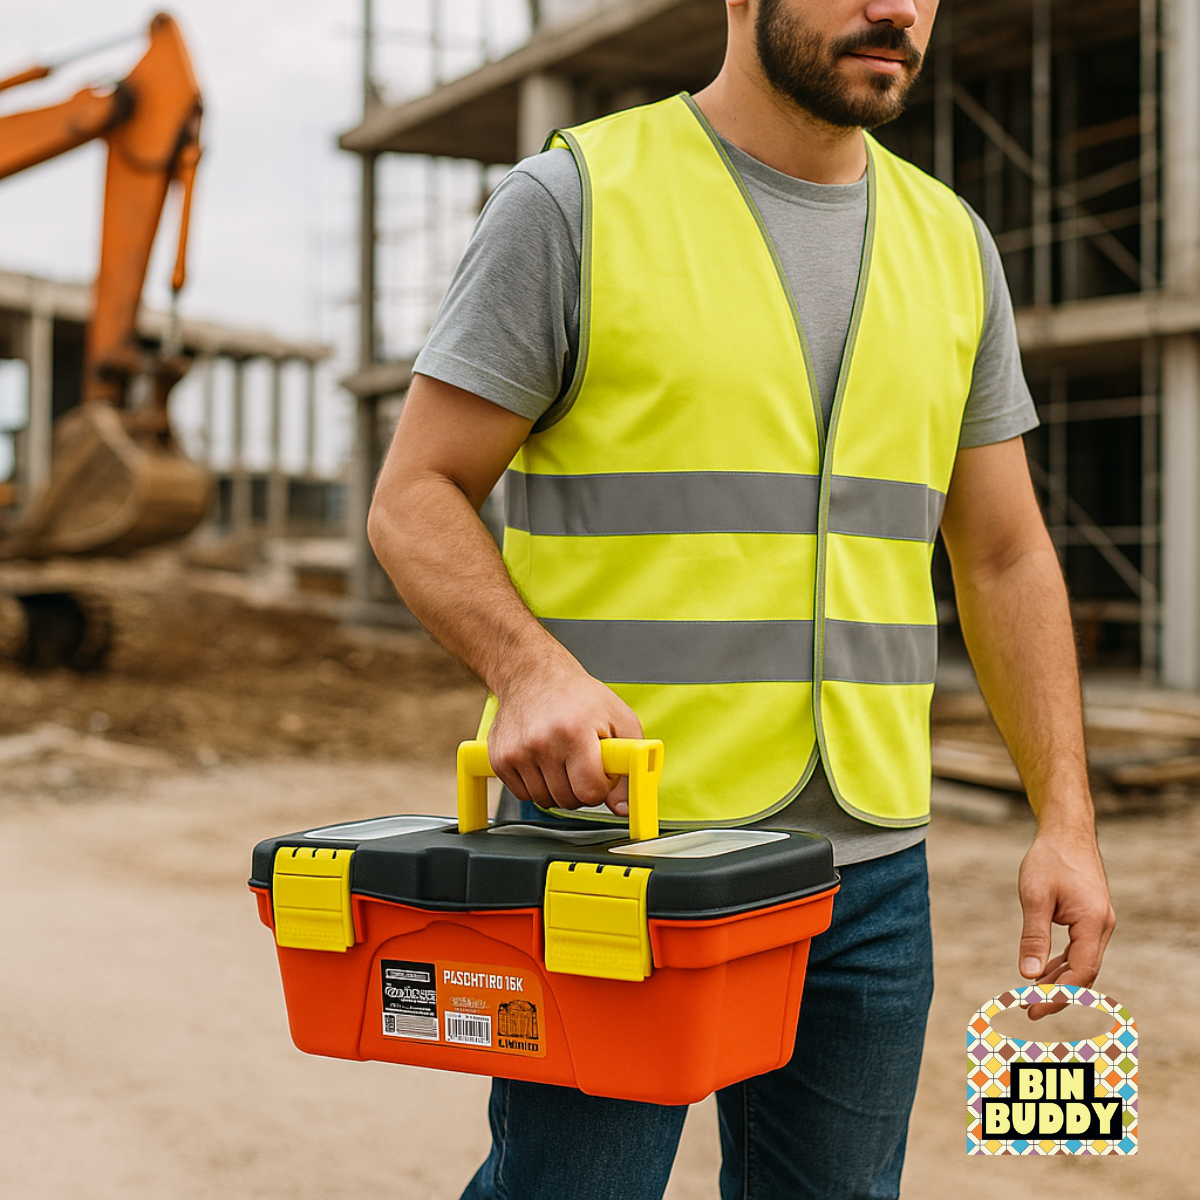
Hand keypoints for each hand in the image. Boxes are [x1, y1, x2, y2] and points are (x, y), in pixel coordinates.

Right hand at [487, 656, 643, 814]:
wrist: (532, 675)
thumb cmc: (578, 696)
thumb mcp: (619, 719)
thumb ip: (629, 766)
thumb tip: (623, 808)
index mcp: (574, 732)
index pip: (590, 791)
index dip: (602, 786)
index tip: (601, 770)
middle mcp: (541, 743)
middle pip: (568, 800)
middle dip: (581, 787)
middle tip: (582, 762)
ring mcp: (517, 753)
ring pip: (545, 801)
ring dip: (558, 788)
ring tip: (562, 759)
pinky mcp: (499, 759)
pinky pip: (523, 794)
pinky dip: (536, 785)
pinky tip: (543, 761)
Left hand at [1017, 824, 1115, 1017]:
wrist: (1066, 832)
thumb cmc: (1049, 859)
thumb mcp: (1034, 897)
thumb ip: (1033, 937)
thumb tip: (1028, 975)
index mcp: (1093, 923)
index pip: (1080, 972)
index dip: (1058, 995)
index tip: (1033, 1009)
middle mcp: (1103, 926)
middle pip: (1085, 973)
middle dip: (1059, 994)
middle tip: (1030, 1011)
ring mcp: (1100, 922)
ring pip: (1083, 962)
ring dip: (1061, 980)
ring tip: (1033, 996)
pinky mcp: (1092, 916)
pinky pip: (1081, 949)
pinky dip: (1064, 963)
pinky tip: (1045, 972)